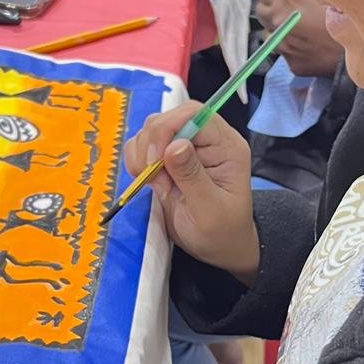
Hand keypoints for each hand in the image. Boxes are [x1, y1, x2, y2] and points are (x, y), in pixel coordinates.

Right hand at [124, 101, 258, 282]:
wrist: (217, 248)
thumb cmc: (222, 232)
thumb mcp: (210, 209)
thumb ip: (192, 176)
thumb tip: (175, 145)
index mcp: (226, 145)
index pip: (193, 114)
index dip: (168, 128)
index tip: (156, 160)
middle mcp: (205, 140)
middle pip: (167, 118)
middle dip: (152, 145)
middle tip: (157, 180)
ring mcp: (184, 148)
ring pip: (151, 130)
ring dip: (143, 157)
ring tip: (160, 186)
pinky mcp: (167, 159)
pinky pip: (141, 147)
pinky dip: (137, 163)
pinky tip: (152, 184)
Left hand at [254, 0, 343, 79]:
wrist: (363, 48)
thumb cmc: (348, 14)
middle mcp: (279, 22)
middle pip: (260, 11)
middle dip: (272, 7)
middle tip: (289, 8)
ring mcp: (283, 45)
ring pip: (270, 33)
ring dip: (280, 28)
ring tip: (301, 27)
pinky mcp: (291, 63)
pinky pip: (285, 51)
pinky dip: (293, 46)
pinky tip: (310, 43)